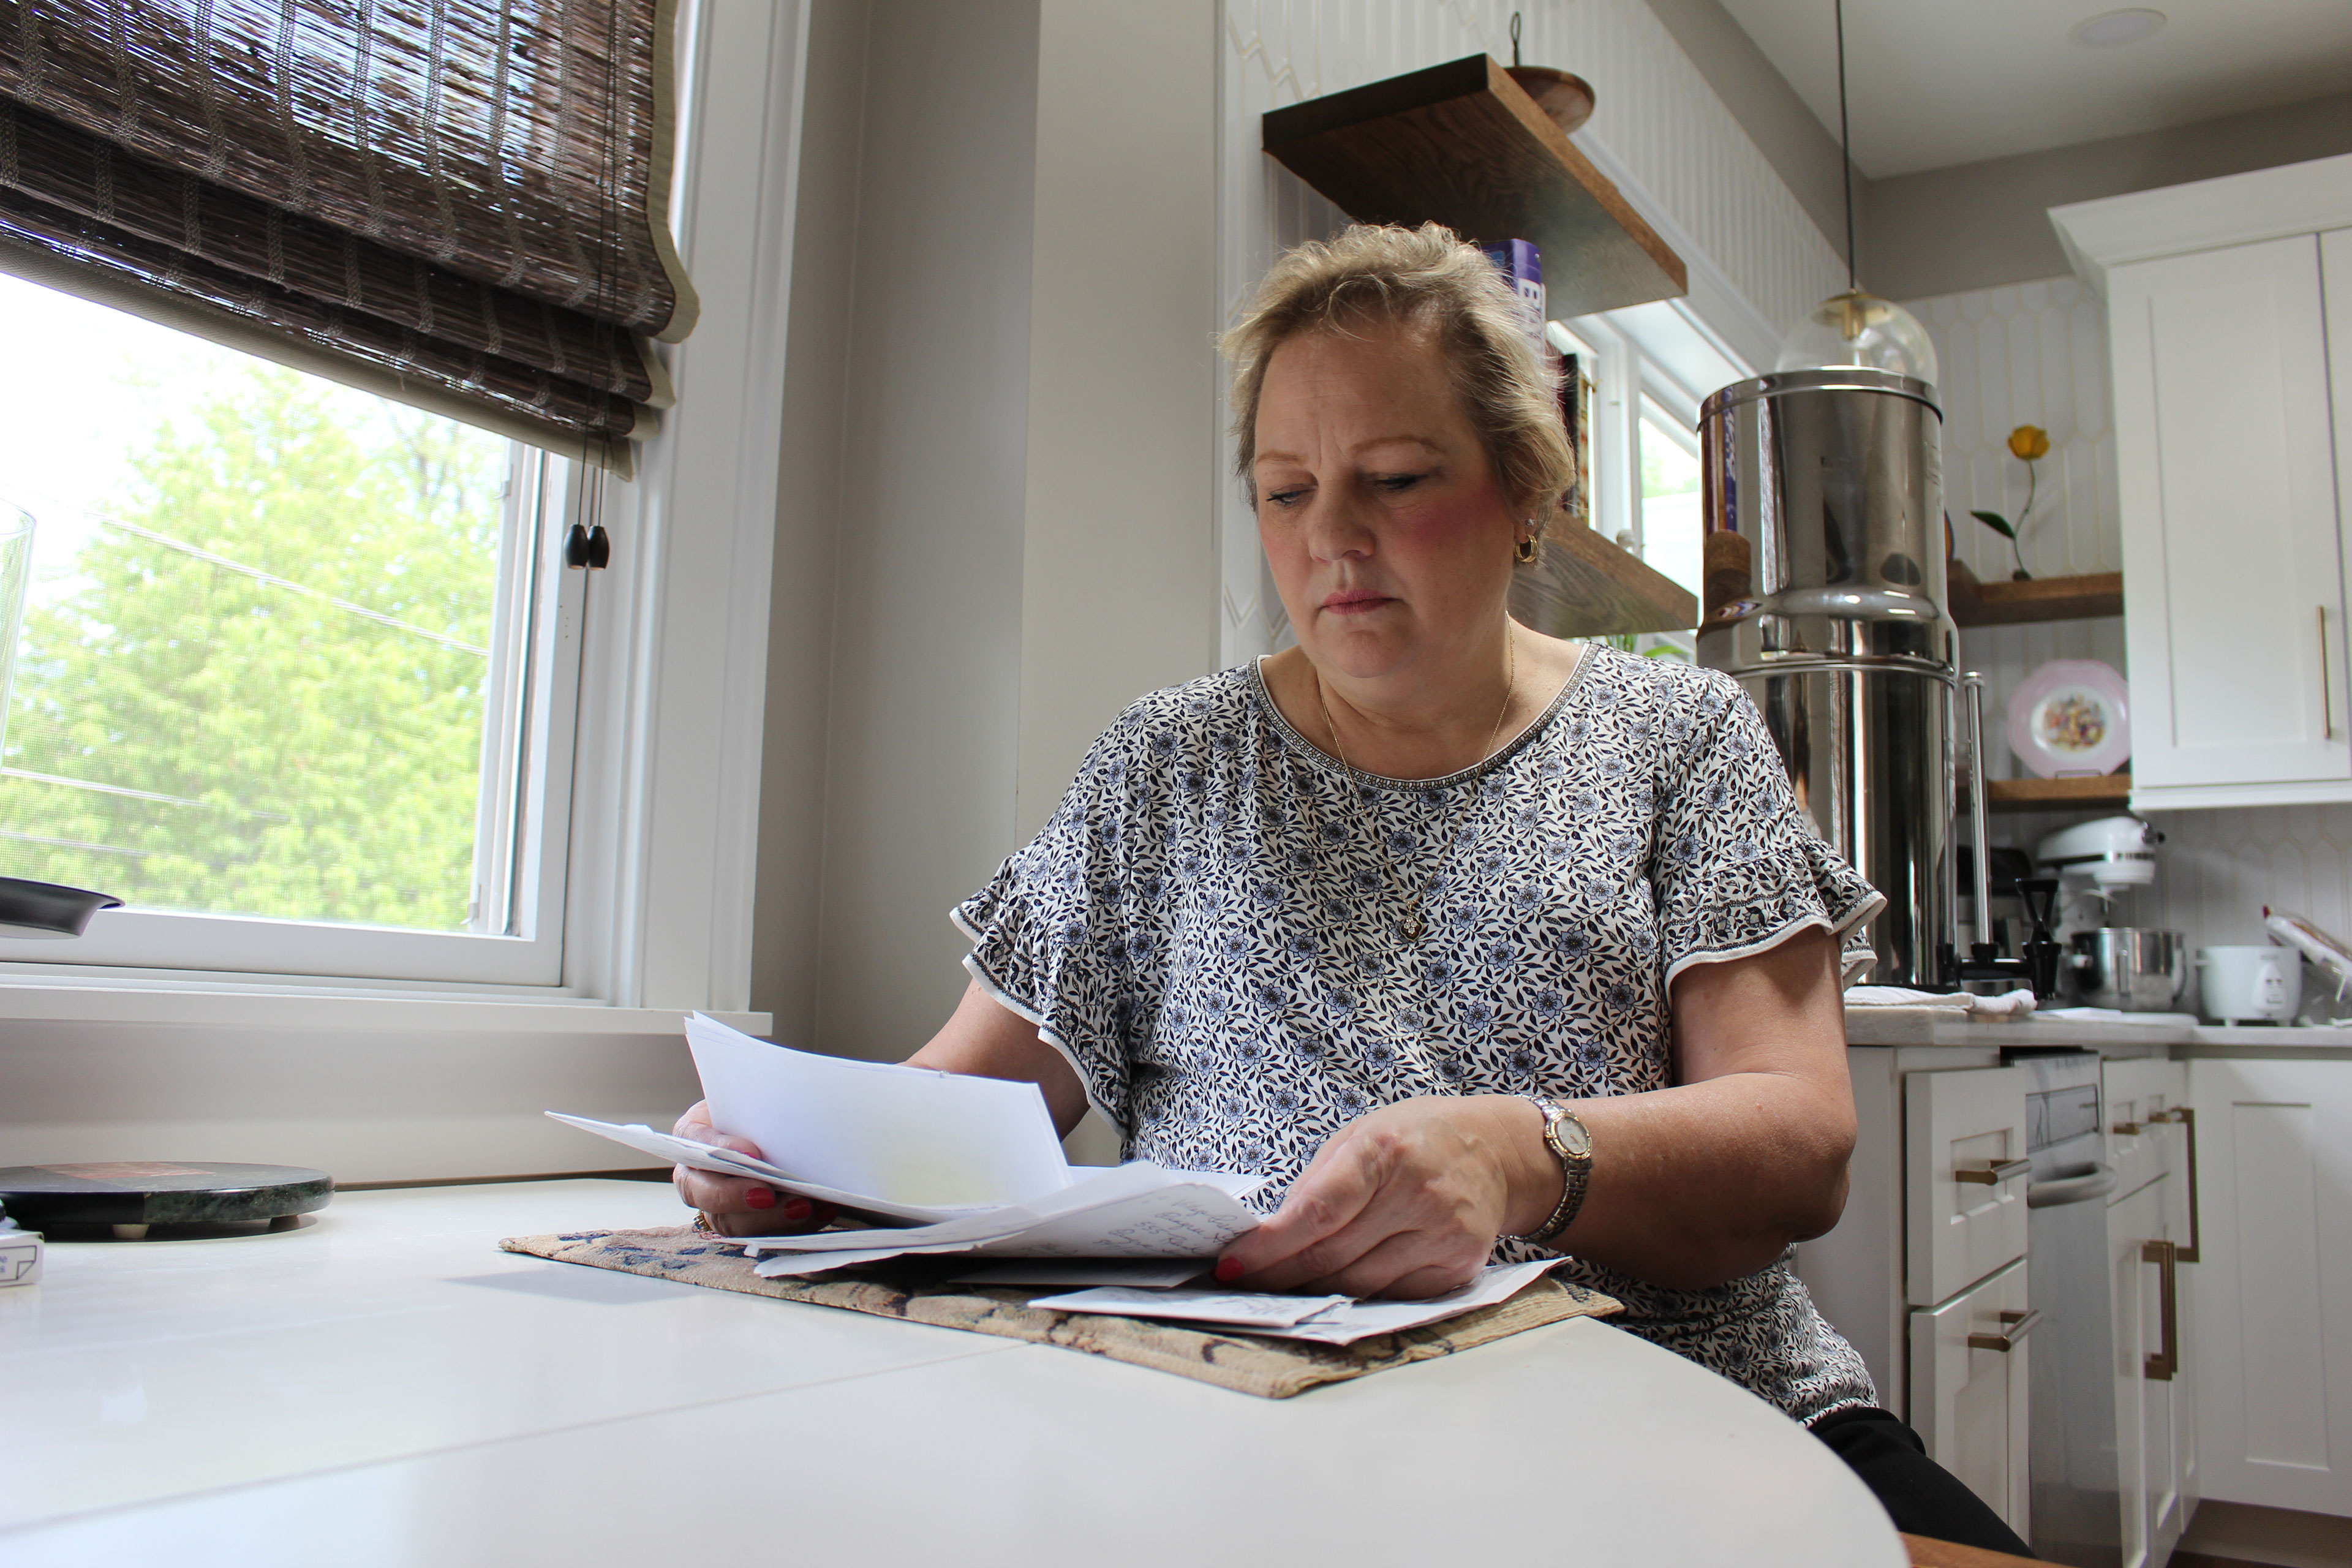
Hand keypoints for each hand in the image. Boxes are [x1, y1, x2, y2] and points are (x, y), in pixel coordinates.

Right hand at [670, 1101, 836, 1237]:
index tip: (752, 1153)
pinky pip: (764, 1235)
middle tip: (769, 1195)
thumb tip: (788, 1104)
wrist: (773, 1125)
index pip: (696, 1144)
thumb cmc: (758, 1107)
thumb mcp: (753, 1096)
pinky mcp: (748, 1224)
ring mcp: (719, 1206)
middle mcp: (698, 1176)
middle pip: (703, 1194)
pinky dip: (794, 1226)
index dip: (720, 1150)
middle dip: (736, 1197)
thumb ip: (758, 1104)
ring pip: (731, 1223)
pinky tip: (821, 1211)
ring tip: (803, 1206)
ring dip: (768, 1219)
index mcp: (692, 1138)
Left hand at [1213, 1095, 1557, 1299]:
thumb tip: (1271, 1236)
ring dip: (1313, 1289)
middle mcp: (1418, 1193)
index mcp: (1384, 1151)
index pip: (1318, 1212)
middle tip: (1244, 1282)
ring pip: (1359, 1284)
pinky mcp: (1459, 1265)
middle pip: (1332, 1255)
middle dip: (1280, 1273)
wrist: (1496, 1152)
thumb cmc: (1416, 1139)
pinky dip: (1357, 1295)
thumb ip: (1318, 1184)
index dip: (1271, 1244)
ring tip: (1281, 1287)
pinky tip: (1334, 1289)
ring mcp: (1443, 1233)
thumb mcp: (1360, 1136)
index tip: (1234, 1262)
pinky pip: (1392, 1295)